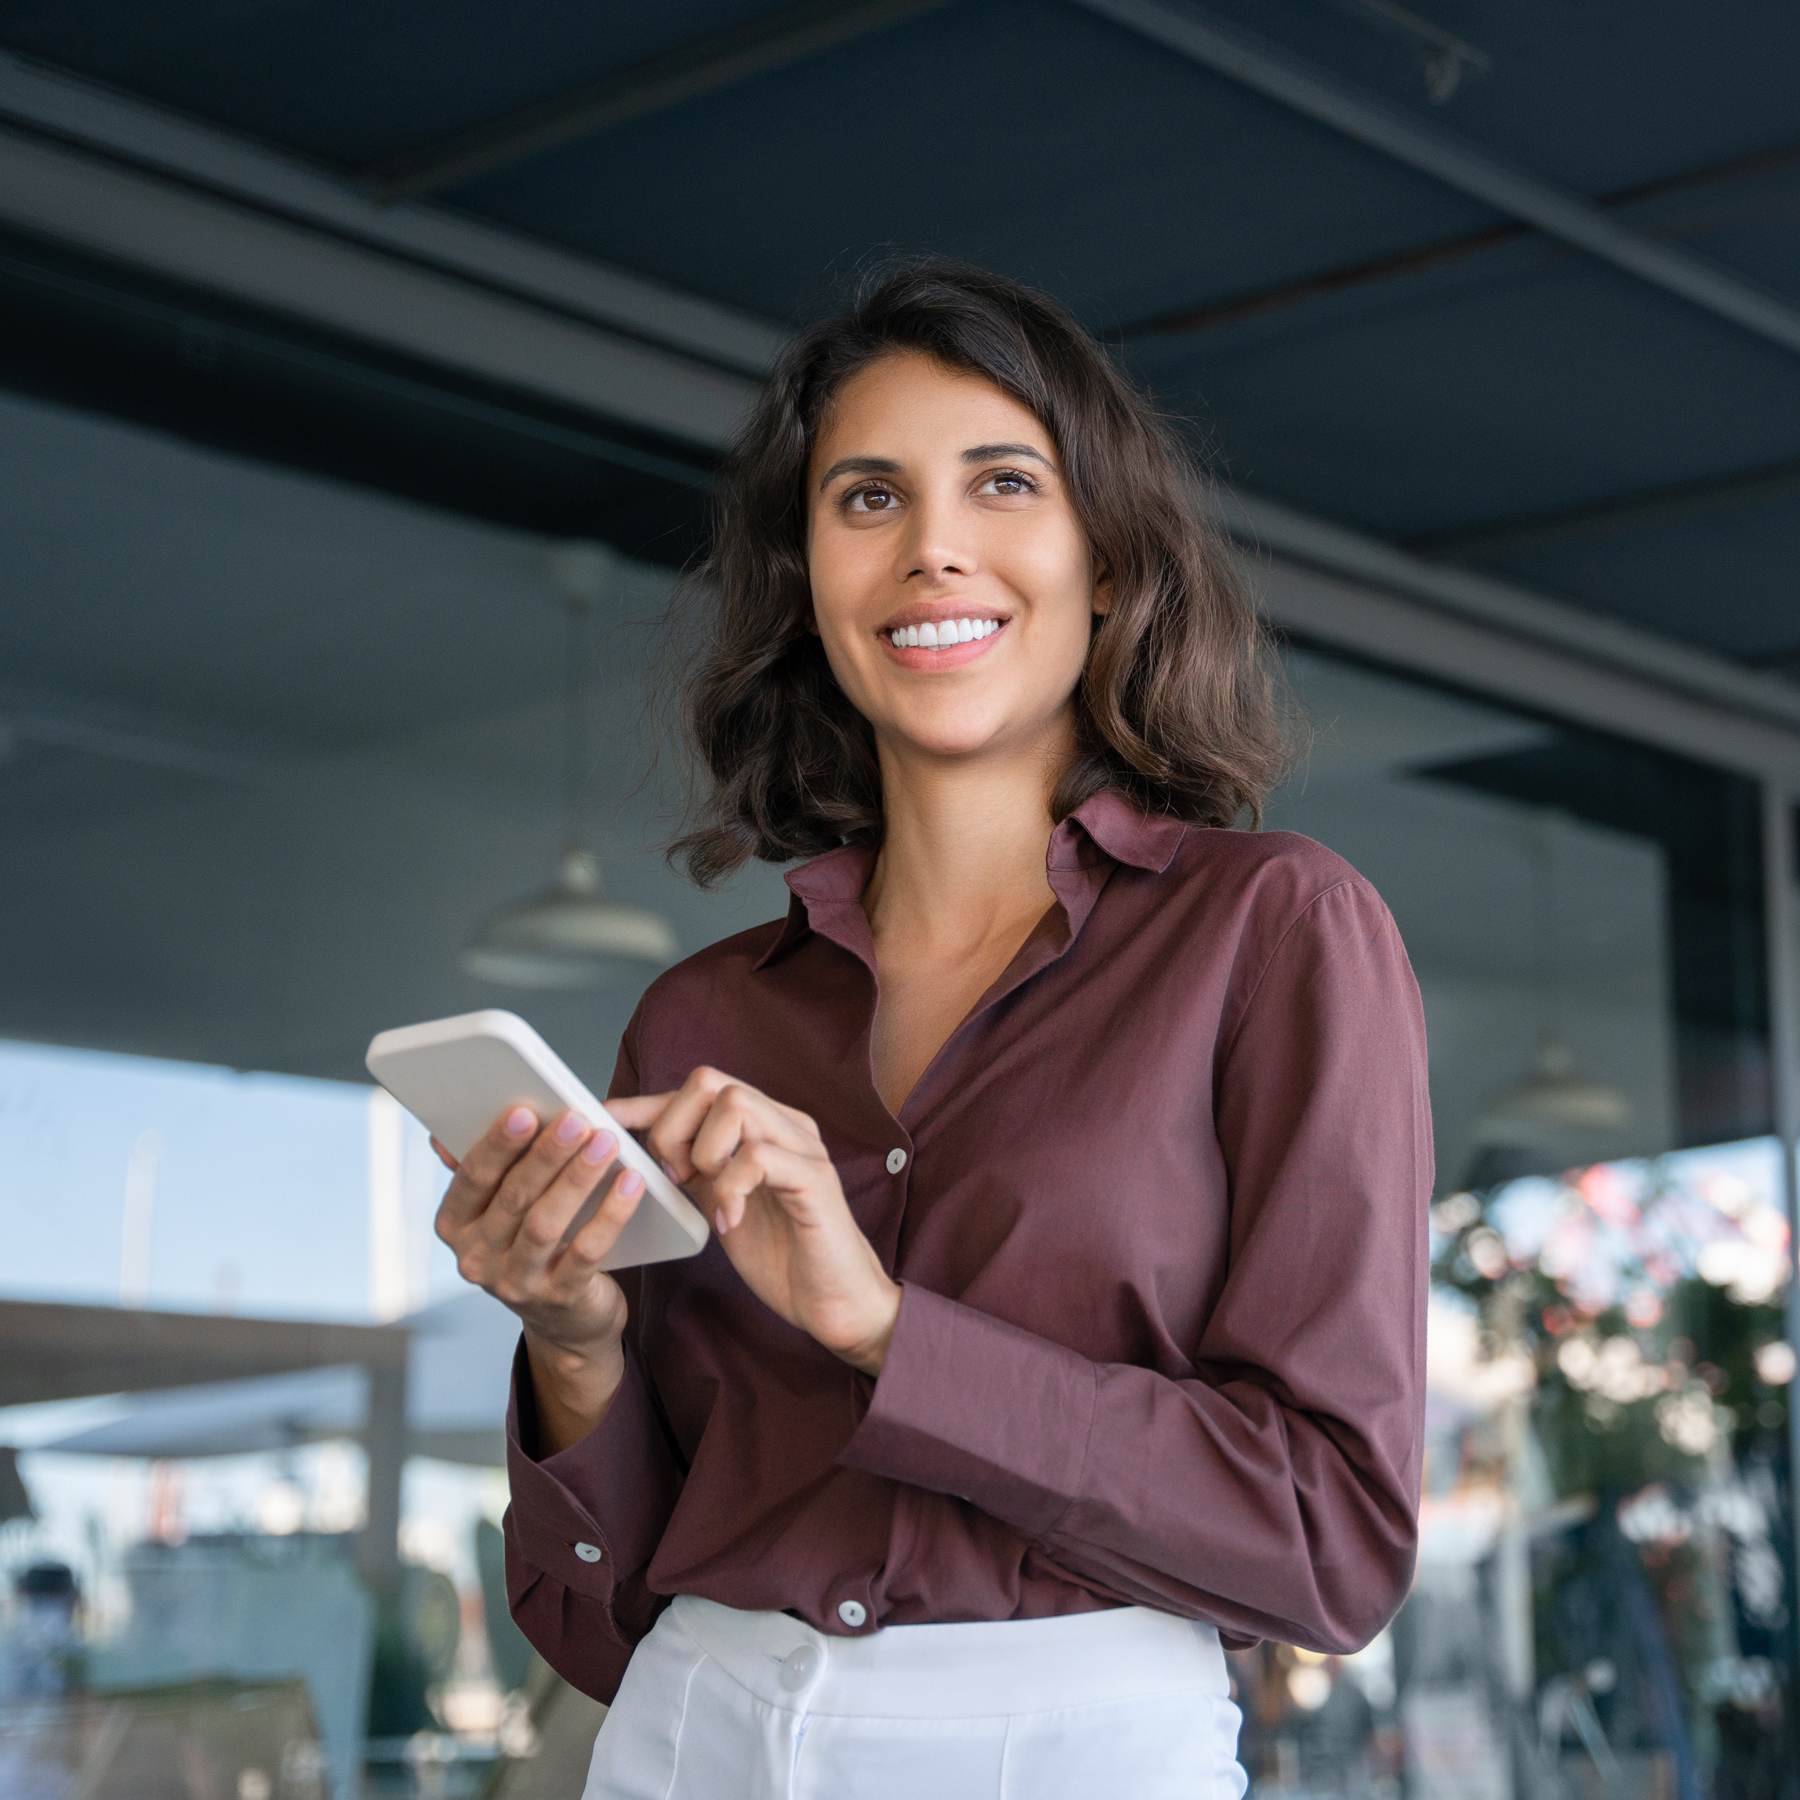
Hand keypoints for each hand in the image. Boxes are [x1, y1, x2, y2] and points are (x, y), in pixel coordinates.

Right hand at [433, 1105, 646, 1450]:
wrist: (567, 1321)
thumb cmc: (535, 1245)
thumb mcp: (501, 1212)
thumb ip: (484, 1171)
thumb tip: (442, 1136)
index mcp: (455, 1227)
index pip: (471, 1179)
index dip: (497, 1144)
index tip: (524, 1109)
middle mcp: (476, 1259)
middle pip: (512, 1197)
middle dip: (546, 1154)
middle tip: (576, 1118)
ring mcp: (516, 1284)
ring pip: (546, 1224)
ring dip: (577, 1178)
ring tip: (606, 1143)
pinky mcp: (559, 1299)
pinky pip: (586, 1252)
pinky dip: (610, 1214)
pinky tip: (631, 1184)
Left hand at [610, 1069, 900, 1375]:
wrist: (835, 1302)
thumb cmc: (782, 1254)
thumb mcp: (722, 1201)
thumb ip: (694, 1168)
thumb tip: (636, 1146)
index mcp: (763, 1124)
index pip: (696, 1090)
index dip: (644, 1102)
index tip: (599, 1118)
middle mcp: (785, 1123)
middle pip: (710, 1081)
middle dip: (674, 1128)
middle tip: (678, 1179)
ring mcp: (803, 1147)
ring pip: (735, 1104)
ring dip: (704, 1152)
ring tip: (708, 1194)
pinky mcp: (816, 1179)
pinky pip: (758, 1156)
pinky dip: (731, 1188)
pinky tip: (731, 1221)